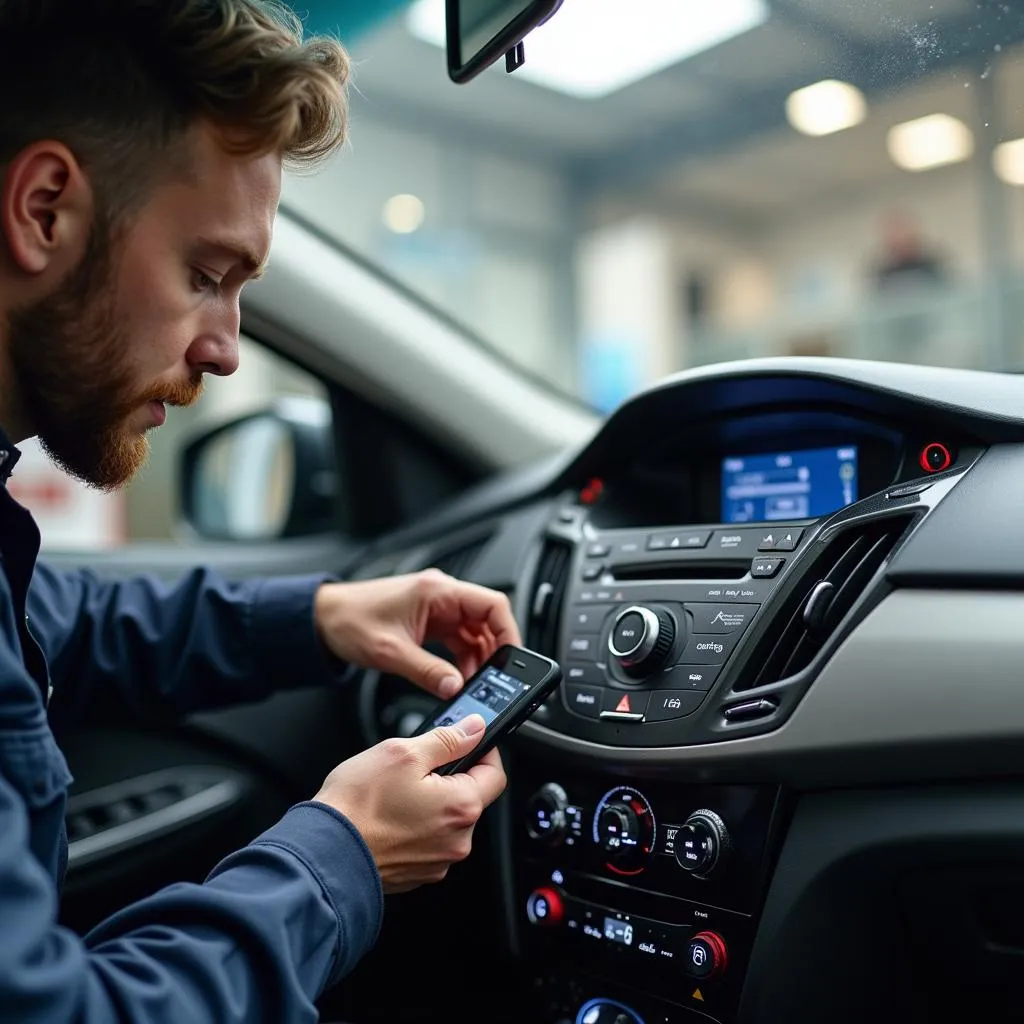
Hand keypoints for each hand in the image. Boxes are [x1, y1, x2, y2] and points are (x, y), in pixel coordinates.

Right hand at [314, 714, 505, 892]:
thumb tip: (475, 728)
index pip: (495, 773)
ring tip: (395, 794)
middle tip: (416, 767)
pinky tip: (390, 816)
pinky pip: (429, 841)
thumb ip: (447, 739)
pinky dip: (416, 826)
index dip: (483, 751)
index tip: (467, 741)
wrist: (323, 853)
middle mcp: (457, 840)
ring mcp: (438, 861)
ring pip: (447, 819)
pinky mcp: (418, 873)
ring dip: (431, 803)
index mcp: (461, 807)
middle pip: (470, 797)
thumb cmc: (357, 806)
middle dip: (450, 778)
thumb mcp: (403, 753)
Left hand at [315, 569, 521, 698]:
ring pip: (475, 631)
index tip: (513, 659)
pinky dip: (464, 659)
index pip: (492, 604)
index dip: (509, 631)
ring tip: (477, 684)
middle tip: (497, 680)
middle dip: (495, 651)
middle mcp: (442, 595)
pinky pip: (459, 639)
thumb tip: (456, 688)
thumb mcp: (390, 652)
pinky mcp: (430, 621)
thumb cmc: (349, 620)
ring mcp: (437, 608)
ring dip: (479, 658)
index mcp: (437, 591)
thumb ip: (427, 672)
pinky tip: (460, 678)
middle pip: (487, 619)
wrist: (322, 617)